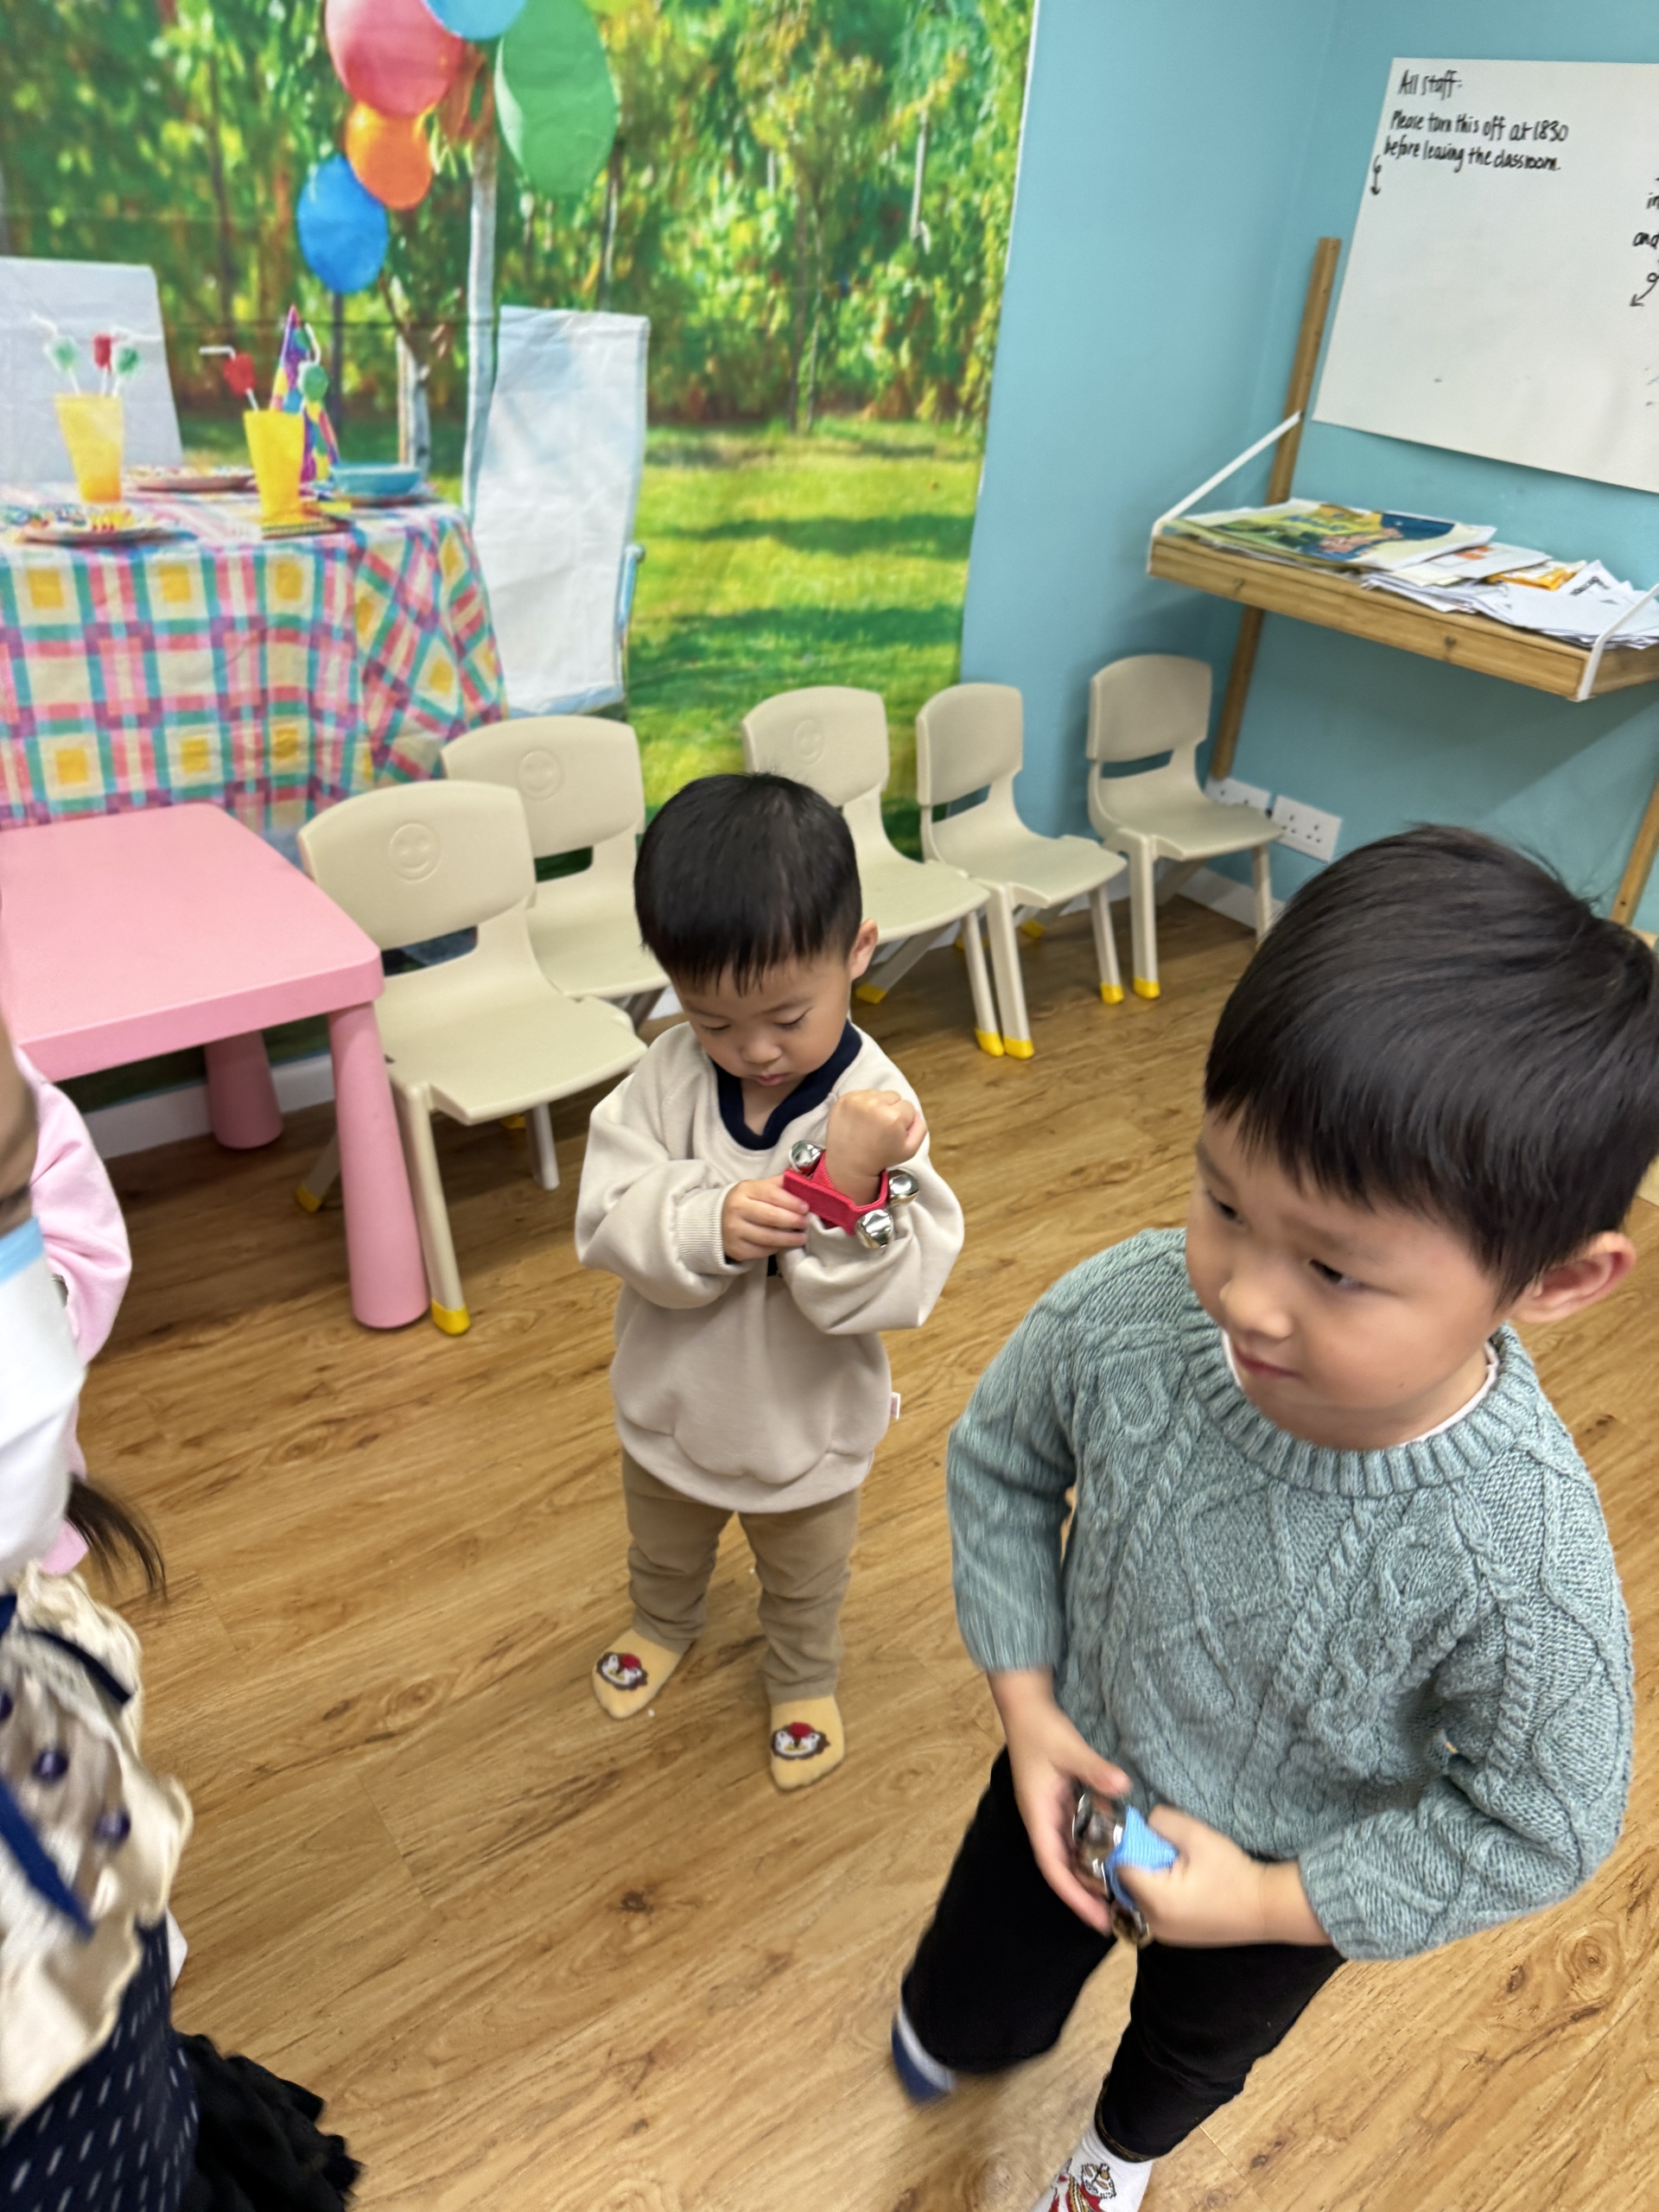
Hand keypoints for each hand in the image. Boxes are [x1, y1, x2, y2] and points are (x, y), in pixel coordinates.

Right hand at [721, 1176, 808, 1263]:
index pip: (772, 1194)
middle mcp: (736, 1209)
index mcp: (744, 1190)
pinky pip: (763, 1251)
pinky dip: (777, 1248)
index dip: (791, 1201)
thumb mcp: (757, 1188)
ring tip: (802, 1237)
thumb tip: (804, 1182)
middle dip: (793, 1221)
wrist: (717, 1221)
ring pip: (769, 1237)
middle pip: (771, 1217)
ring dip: (789, 1238)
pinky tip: (784, 1244)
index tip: (806, 1207)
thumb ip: (779, 1184)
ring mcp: (734, 1231)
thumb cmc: (745, 1202)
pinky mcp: (736, 1249)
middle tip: (806, 1222)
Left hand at [822, 1089, 925, 1204]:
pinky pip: (862, 1094)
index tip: (893, 1133)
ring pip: (878, 1094)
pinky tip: (860, 1119)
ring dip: (878, 1105)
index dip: (904, 1121)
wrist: (848, 1165)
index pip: (909, 1107)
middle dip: (892, 1109)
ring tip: (870, 1123)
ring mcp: (857, 1100)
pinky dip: (863, 1104)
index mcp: (894, 1117)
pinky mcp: (844, 1099)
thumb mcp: (910, 1150)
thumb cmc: (881, 1158)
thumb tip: (915, 1113)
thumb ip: (920, 1128)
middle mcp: (875, 1104)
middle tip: (882, 1127)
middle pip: (894, 1096)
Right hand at [990, 1669, 1130, 1934]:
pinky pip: (1080, 1834)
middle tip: (1116, 1917)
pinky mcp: (1063, 1804)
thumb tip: (1123, 1788)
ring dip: (1092, 1875)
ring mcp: (1053, 1814)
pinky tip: (1120, 1854)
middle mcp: (1044, 1821)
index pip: (1053, 1866)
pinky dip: (1097, 1848)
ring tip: (1121, 1895)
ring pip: (1072, 1854)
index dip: (1073, 1896)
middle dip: (1086, 1895)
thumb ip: (1094, 1768)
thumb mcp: (1068, 1747)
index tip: (1095, 1919)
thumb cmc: (1040, 1729)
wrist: (1026, 1707)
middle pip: (1064, 1868)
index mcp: (1038, 1815)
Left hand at [1115, 1807, 1328, 1947]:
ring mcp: (1164, 1935)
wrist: (1267, 1908)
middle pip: (1126, 1883)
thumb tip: (1141, 1822)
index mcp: (1155, 1900)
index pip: (1119, 1867)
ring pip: (1138, 1896)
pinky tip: (1181, 1880)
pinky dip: (1158, 1891)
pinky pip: (1152, 1909)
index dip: (1127, 1845)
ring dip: (1148, 1876)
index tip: (1143, 1833)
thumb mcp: (1196, 1835)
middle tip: (1162, 1847)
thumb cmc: (1233, 1872)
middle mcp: (1153, 1924)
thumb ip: (1161, 1821)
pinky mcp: (1176, 1937)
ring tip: (1175, 1863)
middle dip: (1137, 1861)